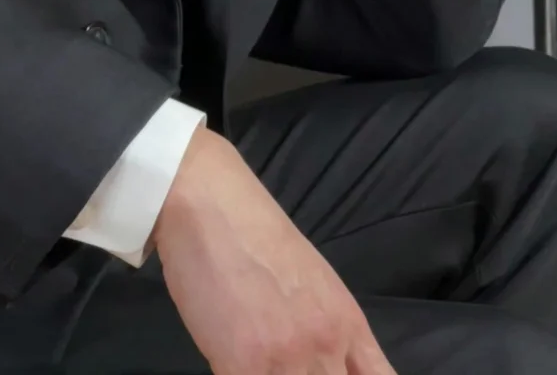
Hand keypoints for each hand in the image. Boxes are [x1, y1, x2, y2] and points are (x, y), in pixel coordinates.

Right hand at [154, 128, 395, 373]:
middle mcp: (327, 344)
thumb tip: (321, 362)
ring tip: (255, 364)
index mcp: (348, 323)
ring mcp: (287, 358)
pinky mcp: (242, 364)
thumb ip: (323, 329)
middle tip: (281, 365)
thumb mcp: (310, 280)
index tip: (332, 371)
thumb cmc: (250, 231)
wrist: (208, 199)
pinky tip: (228, 362)